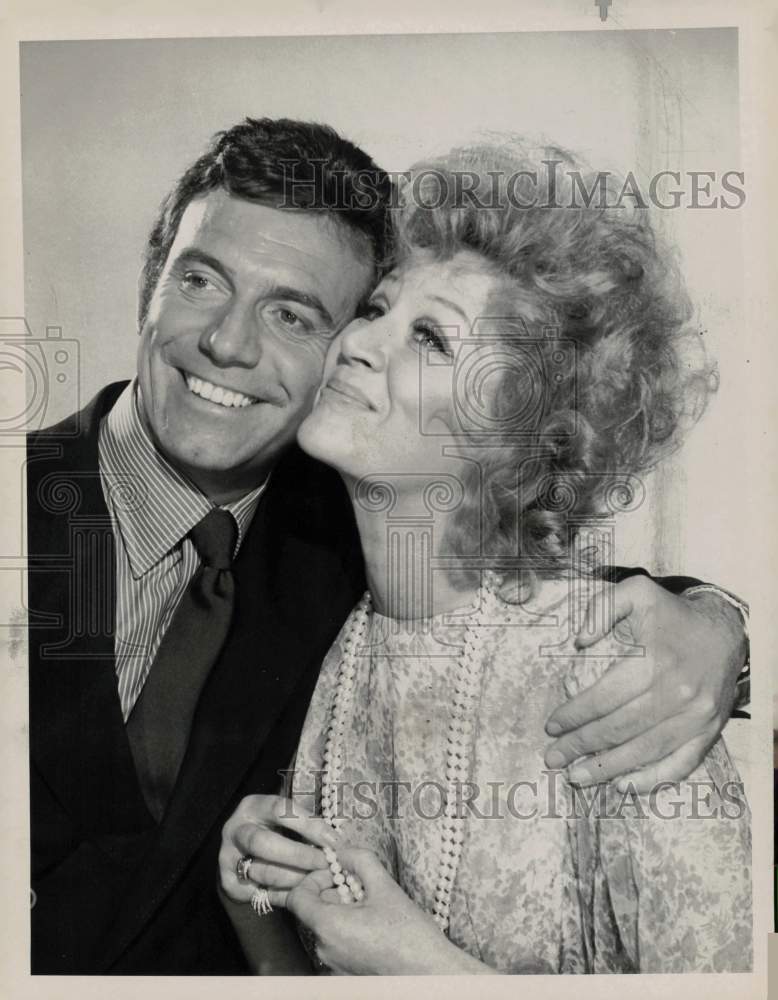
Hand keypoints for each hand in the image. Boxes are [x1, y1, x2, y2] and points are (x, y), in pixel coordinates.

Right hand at [219, 793, 337, 902]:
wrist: (249, 856)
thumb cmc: (280, 832)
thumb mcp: (289, 821)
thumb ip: (308, 827)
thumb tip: (338, 842)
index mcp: (254, 805)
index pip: (280, 809)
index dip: (308, 824)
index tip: (333, 840)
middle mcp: (236, 828)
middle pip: (264, 842)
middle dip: (299, 856)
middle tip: (325, 865)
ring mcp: (227, 855)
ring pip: (261, 870)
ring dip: (293, 878)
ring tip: (316, 883)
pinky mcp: (227, 881)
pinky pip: (256, 892)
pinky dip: (279, 895)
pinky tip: (298, 895)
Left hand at [277, 847, 493, 974]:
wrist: (431, 974)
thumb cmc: (410, 935)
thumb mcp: (385, 887)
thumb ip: (359, 860)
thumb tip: (342, 850)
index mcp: (327, 927)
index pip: (297, 897)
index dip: (313, 878)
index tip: (336, 873)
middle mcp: (323, 949)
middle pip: (313, 910)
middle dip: (333, 892)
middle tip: (361, 887)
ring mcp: (333, 965)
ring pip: (326, 926)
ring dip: (343, 910)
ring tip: (372, 907)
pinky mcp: (344, 974)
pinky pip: (336, 943)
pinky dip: (348, 928)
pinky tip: (374, 926)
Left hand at [543, 576, 746, 792]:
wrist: (724, 631)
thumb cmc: (671, 614)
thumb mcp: (635, 593)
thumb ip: (601, 609)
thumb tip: (579, 640)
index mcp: (653, 662)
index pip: (604, 698)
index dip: (574, 714)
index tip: (551, 725)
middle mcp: (676, 694)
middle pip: (619, 729)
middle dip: (581, 746)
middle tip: (554, 757)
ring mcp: (695, 718)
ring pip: (645, 751)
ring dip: (607, 768)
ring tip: (577, 776)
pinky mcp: (708, 732)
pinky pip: (680, 764)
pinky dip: (652, 779)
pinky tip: (624, 785)